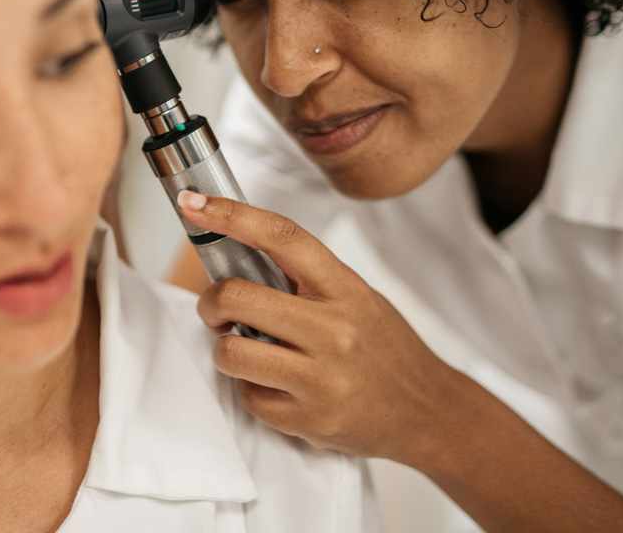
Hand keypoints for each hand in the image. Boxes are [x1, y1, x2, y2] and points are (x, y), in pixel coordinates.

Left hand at [178, 189, 463, 467]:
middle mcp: (334, 330)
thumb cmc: (383, 348)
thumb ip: (304, 278)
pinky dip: (251, 390)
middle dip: (211, 303)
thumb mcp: (356, 297)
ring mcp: (322, 378)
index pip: (281, 236)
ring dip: (226, 349)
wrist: (428, 412)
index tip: (194, 202)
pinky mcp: (309, 420)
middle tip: (218, 312)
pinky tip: (279, 387)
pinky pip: (248, 396)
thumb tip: (235, 250)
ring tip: (249, 350)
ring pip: (231, 352)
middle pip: (237, 296)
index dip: (230, 214)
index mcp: (344, 288)